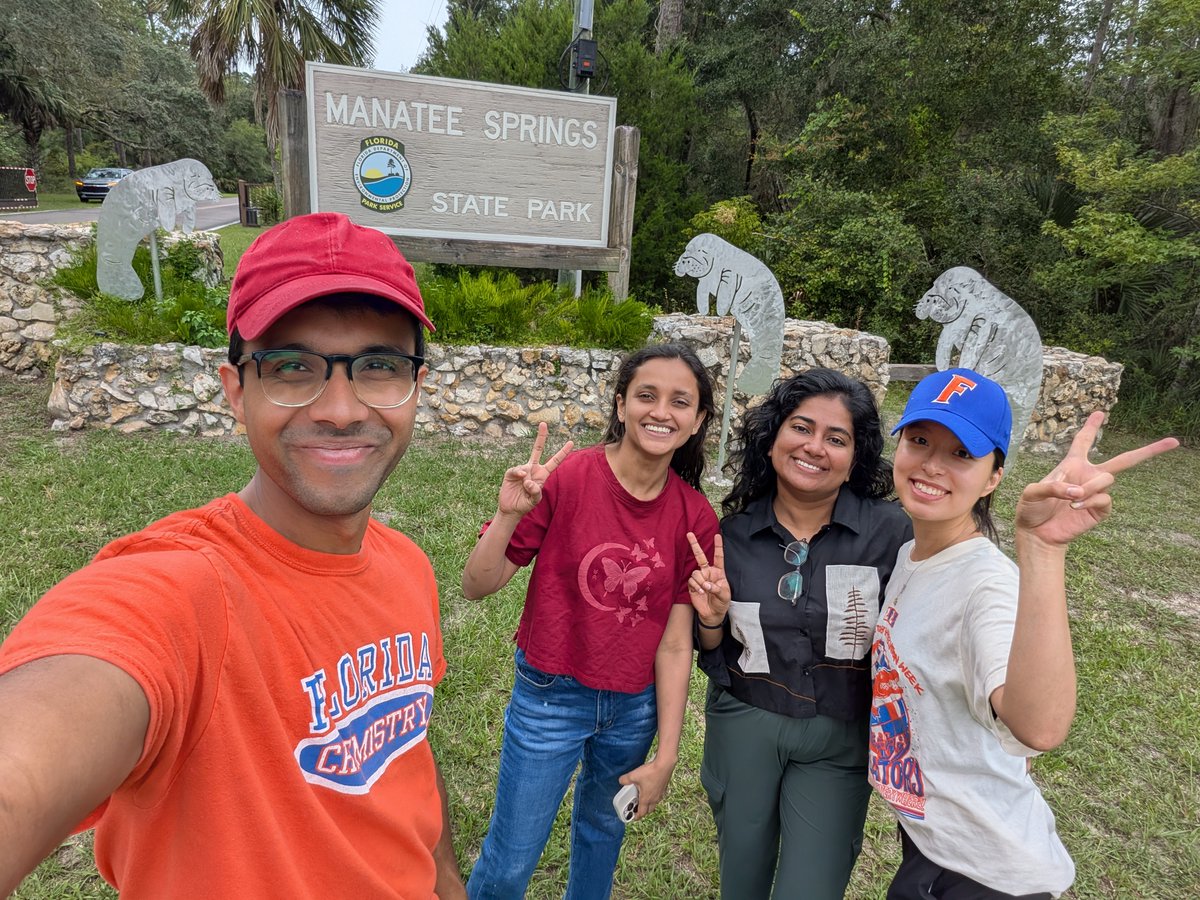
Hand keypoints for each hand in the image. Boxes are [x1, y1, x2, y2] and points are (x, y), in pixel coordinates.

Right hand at [496, 422, 572, 517]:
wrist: (511, 509)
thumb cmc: (525, 504)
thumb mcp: (535, 500)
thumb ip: (535, 491)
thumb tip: (528, 480)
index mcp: (543, 474)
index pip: (554, 461)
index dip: (562, 452)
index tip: (571, 442)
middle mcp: (533, 469)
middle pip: (537, 449)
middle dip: (541, 437)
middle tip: (544, 423)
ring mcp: (522, 470)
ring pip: (526, 467)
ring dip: (527, 478)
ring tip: (525, 488)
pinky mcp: (511, 473)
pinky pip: (517, 470)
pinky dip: (519, 474)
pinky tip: (521, 478)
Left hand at [619, 755, 675, 820]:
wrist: (665, 765)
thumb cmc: (650, 772)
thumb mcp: (633, 775)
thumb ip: (625, 780)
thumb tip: (621, 781)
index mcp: (646, 799)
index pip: (642, 813)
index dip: (637, 816)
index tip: (633, 817)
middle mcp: (654, 799)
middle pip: (649, 810)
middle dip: (642, 811)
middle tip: (636, 808)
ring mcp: (660, 794)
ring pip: (654, 803)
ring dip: (648, 804)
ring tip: (642, 798)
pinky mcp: (664, 788)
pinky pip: (658, 797)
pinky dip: (653, 796)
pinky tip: (650, 789)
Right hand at [687, 532, 729, 625]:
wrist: (712, 613)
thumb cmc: (721, 602)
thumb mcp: (724, 595)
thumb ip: (716, 589)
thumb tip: (707, 584)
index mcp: (718, 572)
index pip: (718, 557)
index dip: (718, 546)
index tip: (717, 536)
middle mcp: (708, 572)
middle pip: (700, 556)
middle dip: (694, 545)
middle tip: (689, 534)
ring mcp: (699, 578)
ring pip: (695, 573)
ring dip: (700, 582)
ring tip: (705, 590)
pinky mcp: (692, 585)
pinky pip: (691, 581)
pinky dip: (696, 587)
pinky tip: (700, 592)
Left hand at [1016, 412, 1177, 547]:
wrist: (1037, 533)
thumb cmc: (1031, 509)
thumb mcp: (1031, 493)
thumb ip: (1051, 487)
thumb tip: (1077, 491)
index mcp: (1071, 465)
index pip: (1083, 442)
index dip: (1091, 427)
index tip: (1101, 412)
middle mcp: (1088, 476)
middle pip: (1124, 460)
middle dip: (1149, 451)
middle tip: (1173, 441)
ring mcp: (1096, 492)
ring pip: (1108, 479)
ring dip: (1091, 486)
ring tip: (1072, 497)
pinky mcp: (1100, 510)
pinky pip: (1105, 498)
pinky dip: (1090, 500)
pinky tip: (1075, 506)